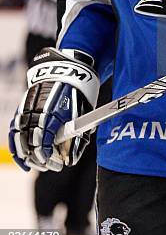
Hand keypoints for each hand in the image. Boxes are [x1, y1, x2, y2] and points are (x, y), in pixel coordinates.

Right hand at [9, 48, 98, 171]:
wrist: (67, 68)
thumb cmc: (78, 92)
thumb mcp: (82, 113)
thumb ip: (76, 136)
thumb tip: (70, 160)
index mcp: (52, 113)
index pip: (43, 142)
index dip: (48, 157)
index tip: (57, 164)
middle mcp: (36, 111)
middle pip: (30, 143)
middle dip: (40, 159)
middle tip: (51, 166)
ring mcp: (27, 109)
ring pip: (19, 138)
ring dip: (27, 155)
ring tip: (37, 165)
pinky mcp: (22, 107)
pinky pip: (14, 130)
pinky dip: (16, 145)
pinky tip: (22, 157)